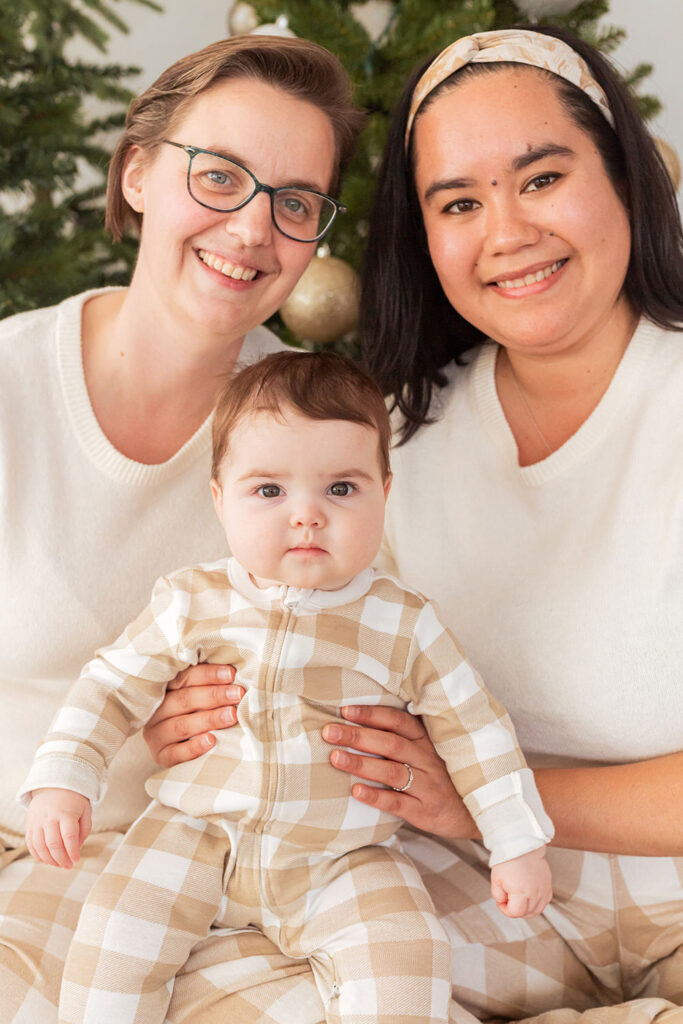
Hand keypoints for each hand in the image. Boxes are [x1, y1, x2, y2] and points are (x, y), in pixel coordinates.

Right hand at [26, 788, 91, 868]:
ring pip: (40, 846)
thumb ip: (84, 829)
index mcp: (66, 813)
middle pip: (53, 843)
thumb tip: (77, 848)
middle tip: (68, 866)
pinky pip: (31, 844)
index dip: (73, 851)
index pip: (69, 836)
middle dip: (61, 859)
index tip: (77, 860)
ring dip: (49, 860)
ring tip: (59, 864)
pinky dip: (38, 856)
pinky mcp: (30, 825)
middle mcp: (50, 818)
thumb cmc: (73, 800)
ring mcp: (37, 822)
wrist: (53, 786)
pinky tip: (47, 860)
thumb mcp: (85, 810)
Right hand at [143, 663, 243, 767]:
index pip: (184, 678)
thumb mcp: (195, 698)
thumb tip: (234, 675)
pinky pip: (176, 753)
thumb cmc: (193, 716)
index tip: (231, 674)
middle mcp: (156, 711)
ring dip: (209, 719)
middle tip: (237, 694)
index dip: (208, 675)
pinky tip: (212, 740)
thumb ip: (207, 687)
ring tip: (231, 715)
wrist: (174, 750)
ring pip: (182, 725)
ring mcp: (156, 735)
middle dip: (214, 695)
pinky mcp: (160, 756)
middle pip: (184, 699)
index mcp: (164, 690)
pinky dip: (194, 747)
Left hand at [322, 705, 478, 839]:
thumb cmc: (445, 778)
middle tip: (329, 732)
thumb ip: (405, 739)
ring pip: (391, 771)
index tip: (345, 711)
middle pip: (390, 743)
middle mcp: (429, 760)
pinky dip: (376, 797)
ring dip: (362, 763)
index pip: (398, 721)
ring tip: (335, 758)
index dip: (372, 714)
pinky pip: (398, 803)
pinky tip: (356, 792)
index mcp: (428, 741)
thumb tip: (362, 724)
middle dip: (357, 735)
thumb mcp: (431, 753)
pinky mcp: (426, 811)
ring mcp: (429, 786)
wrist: (478, 813)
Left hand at [490, 846, 551, 917]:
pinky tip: (529, 897)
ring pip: (537, 910)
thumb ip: (498, 895)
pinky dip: (537, 903)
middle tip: (508, 900)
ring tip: (518, 899)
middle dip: (515, 910)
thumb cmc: (509, 860)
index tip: (501, 902)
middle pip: (526, 913)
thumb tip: (503, 902)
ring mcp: (543, 890)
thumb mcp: (496, 879)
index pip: (515, 913)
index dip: (505, 909)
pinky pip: (544, 902)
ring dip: (527, 909)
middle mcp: (535, 893)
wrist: (522, 846)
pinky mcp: (548, 886)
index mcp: (522, 893)